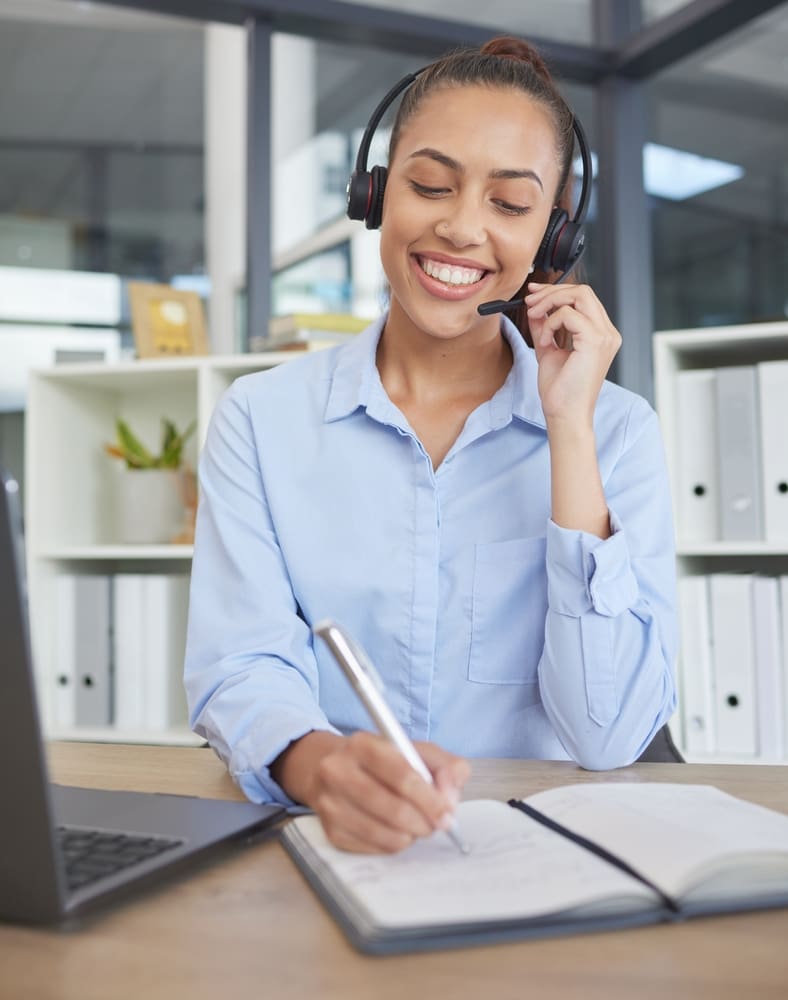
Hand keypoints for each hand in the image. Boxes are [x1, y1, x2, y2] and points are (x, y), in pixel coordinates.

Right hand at [274, 730, 469, 852]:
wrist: (328, 767)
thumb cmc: (381, 760)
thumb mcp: (415, 750)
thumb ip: (445, 766)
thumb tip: (450, 798)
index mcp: (363, 744)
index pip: (402, 775)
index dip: (430, 799)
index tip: (447, 812)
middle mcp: (339, 771)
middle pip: (393, 809)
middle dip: (424, 822)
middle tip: (437, 824)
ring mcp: (330, 803)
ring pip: (384, 833)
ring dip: (410, 835)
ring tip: (416, 825)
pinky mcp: (330, 830)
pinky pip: (373, 848)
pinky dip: (393, 843)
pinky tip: (395, 830)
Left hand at [525, 282, 620, 425]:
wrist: (565, 414)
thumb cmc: (561, 391)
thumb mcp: (549, 350)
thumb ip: (544, 327)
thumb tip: (536, 307)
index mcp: (601, 334)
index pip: (583, 299)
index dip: (557, 291)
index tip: (534, 295)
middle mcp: (607, 333)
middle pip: (583, 291)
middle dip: (551, 292)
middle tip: (530, 302)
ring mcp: (604, 336)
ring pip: (578, 296)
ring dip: (549, 303)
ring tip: (533, 318)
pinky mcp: (594, 341)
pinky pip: (568, 315)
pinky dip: (550, 323)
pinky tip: (545, 341)